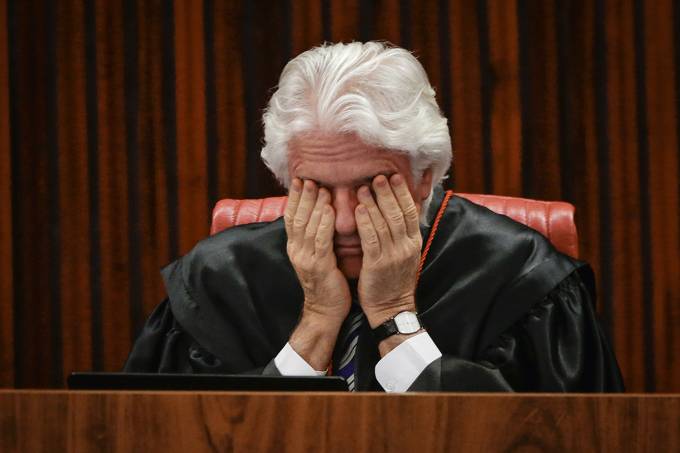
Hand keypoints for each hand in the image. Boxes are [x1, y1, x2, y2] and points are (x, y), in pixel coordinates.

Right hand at [284, 178, 350, 368]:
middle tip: (308, 178)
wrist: (325, 312)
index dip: (294, 198)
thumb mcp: (316, 256)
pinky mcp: (319, 267)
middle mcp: (296, 251)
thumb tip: (320, 214)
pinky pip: (321, 240)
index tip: (298, 180)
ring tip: (320, 188)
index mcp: (295, 248)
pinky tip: (330, 210)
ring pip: (307, 226)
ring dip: (314, 205)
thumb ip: (315, 237)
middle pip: (297, 218)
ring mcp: (306, 259)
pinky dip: (324, 223)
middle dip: (302, 196)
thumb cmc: (326, 283)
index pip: (290, 217)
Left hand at [355, 174, 421, 329]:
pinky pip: (372, 239)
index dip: (402, 193)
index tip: (395, 176)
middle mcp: (406, 246)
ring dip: (374, 203)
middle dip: (388, 192)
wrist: (392, 309)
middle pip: (398, 213)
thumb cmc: (394, 280)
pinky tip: (359, 210)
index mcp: (414, 242)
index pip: (410, 211)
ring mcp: (393, 255)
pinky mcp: (378, 264)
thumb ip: (402, 233)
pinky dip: (366, 222)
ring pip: (384, 223)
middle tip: (379, 175)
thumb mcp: (405, 254)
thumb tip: (399, 210)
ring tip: (364, 187)